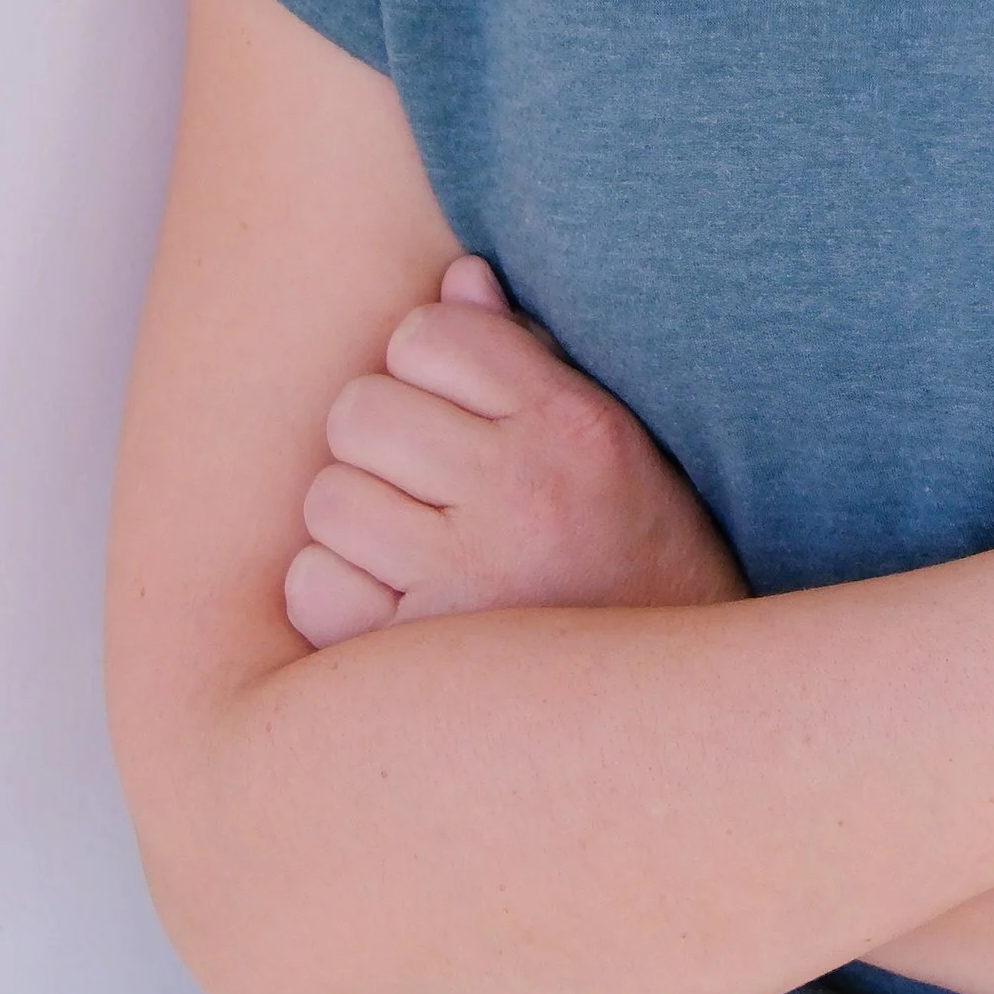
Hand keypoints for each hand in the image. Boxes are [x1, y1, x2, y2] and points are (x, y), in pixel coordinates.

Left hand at [284, 258, 745, 648]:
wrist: (680, 714)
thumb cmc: (635, 556)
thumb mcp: (608, 438)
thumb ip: (526, 354)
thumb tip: (457, 279)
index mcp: (572, 425)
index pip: (425, 335)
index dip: (422, 369)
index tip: (454, 415)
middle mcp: (522, 494)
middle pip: (358, 412)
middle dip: (379, 443)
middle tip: (426, 486)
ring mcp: (467, 580)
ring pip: (327, 499)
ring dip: (355, 521)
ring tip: (415, 548)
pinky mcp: (417, 659)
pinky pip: (312, 587)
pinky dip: (337, 594)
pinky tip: (395, 608)